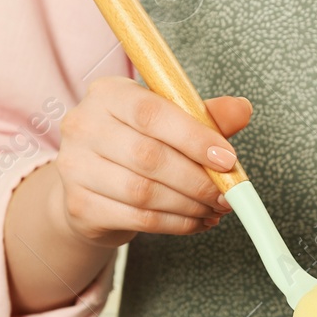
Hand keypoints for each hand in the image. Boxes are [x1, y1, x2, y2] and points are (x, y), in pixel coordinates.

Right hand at [53, 76, 251, 247]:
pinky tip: (196, 221)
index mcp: (109, 93)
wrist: (94, 184)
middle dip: (197, 179)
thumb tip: (242, 109)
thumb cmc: (139, 144)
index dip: (194, 137)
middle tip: (227, 194)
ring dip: (189, 205)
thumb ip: (206, 116)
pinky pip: (137, 219)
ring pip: (143, 192)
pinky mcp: (80, 205)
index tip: (228, 159)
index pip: (152, 112)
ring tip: (215, 208)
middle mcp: (84, 125)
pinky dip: (176, 224)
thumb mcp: (172, 121)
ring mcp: (75, 167)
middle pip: (148, 156)